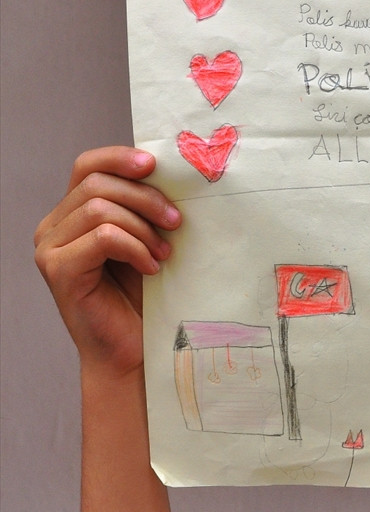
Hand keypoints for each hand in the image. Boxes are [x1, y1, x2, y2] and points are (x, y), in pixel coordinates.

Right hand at [34, 147, 180, 377]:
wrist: (133, 353)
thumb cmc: (142, 300)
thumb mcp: (146, 241)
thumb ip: (143, 208)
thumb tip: (168, 170)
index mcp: (71, 214)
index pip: (88, 165)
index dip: (121, 158)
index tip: (156, 166)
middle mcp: (52, 228)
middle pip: (97, 183)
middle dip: (145, 197)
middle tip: (177, 222)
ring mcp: (50, 249)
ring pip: (99, 208)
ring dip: (142, 227)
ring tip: (164, 254)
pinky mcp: (58, 270)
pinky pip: (102, 236)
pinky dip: (134, 247)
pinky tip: (151, 267)